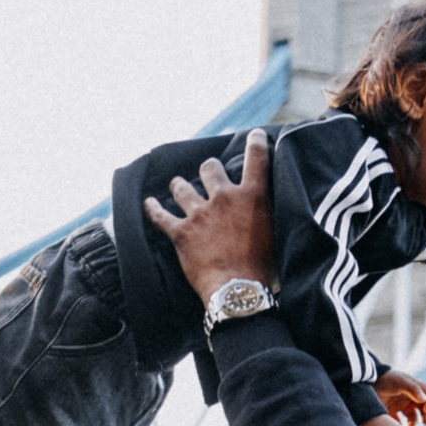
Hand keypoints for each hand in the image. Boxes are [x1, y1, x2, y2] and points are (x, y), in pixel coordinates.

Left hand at [146, 128, 277, 296]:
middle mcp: (224, 198)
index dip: (256, 143)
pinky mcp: (181, 232)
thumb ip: (268, 217)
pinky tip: (149, 203)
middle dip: (208, 169)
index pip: (256, 160)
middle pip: (210, 168)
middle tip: (208, 172)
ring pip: (182, 188)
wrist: (239, 290)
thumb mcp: (276, 235)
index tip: (255, 135)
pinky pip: (160, 216)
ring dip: (179, 185)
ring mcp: (199, 213)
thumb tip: (268, 215)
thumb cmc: (264, 270)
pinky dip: (153, 209)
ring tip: (177, 185)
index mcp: (252, 197)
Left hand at [375, 369, 425, 425]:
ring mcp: (400, 405)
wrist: (366, 383)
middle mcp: (409, 396)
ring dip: (413, 423)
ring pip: (412, 417)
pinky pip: (399, 422)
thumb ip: (412, 389)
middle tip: (425, 422)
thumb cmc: (385, 380)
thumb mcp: (400, 382)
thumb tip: (424, 399)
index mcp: (414, 388)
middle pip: (423, 407)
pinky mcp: (390, 412)